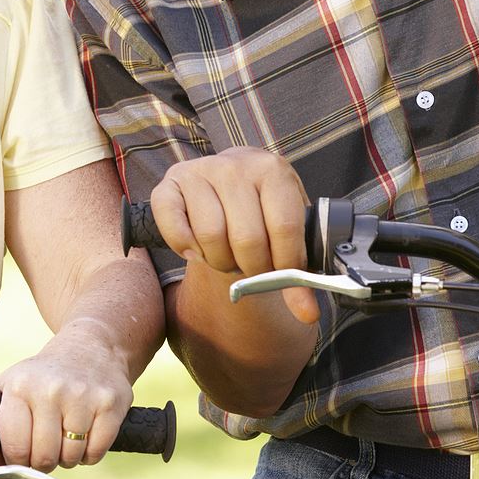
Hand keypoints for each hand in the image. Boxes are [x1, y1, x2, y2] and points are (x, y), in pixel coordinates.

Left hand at [0, 324, 134, 473]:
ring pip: (71, 458)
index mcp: (20, 387)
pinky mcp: (110, 403)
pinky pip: (96, 453)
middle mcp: (50, 390)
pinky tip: (86, 435)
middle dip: (44, 462)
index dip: (18, 461)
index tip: (23, 456)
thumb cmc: (44, 376)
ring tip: (66, 437)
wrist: (90, 346)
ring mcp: (83, 396)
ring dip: (68, 458)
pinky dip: (90, 454)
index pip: (15, 447)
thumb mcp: (13, 390)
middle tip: (47, 449)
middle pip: (44, 457)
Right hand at [151, 147, 317, 324]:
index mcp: (273, 170)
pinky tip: (198, 250)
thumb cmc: (263, 212)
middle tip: (251, 266)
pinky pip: (175, 228)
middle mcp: (236, 165)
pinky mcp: (170, 183)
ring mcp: (200, 170)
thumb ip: (298, 273)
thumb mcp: (287, 232)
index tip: (281, 275)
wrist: (234, 184)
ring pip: (210, 237)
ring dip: (220, 261)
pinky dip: (185, 249)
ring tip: (228, 256)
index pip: (284, 229)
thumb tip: (307, 313)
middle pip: (247, 239)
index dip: (284, 265)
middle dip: (251, 268)